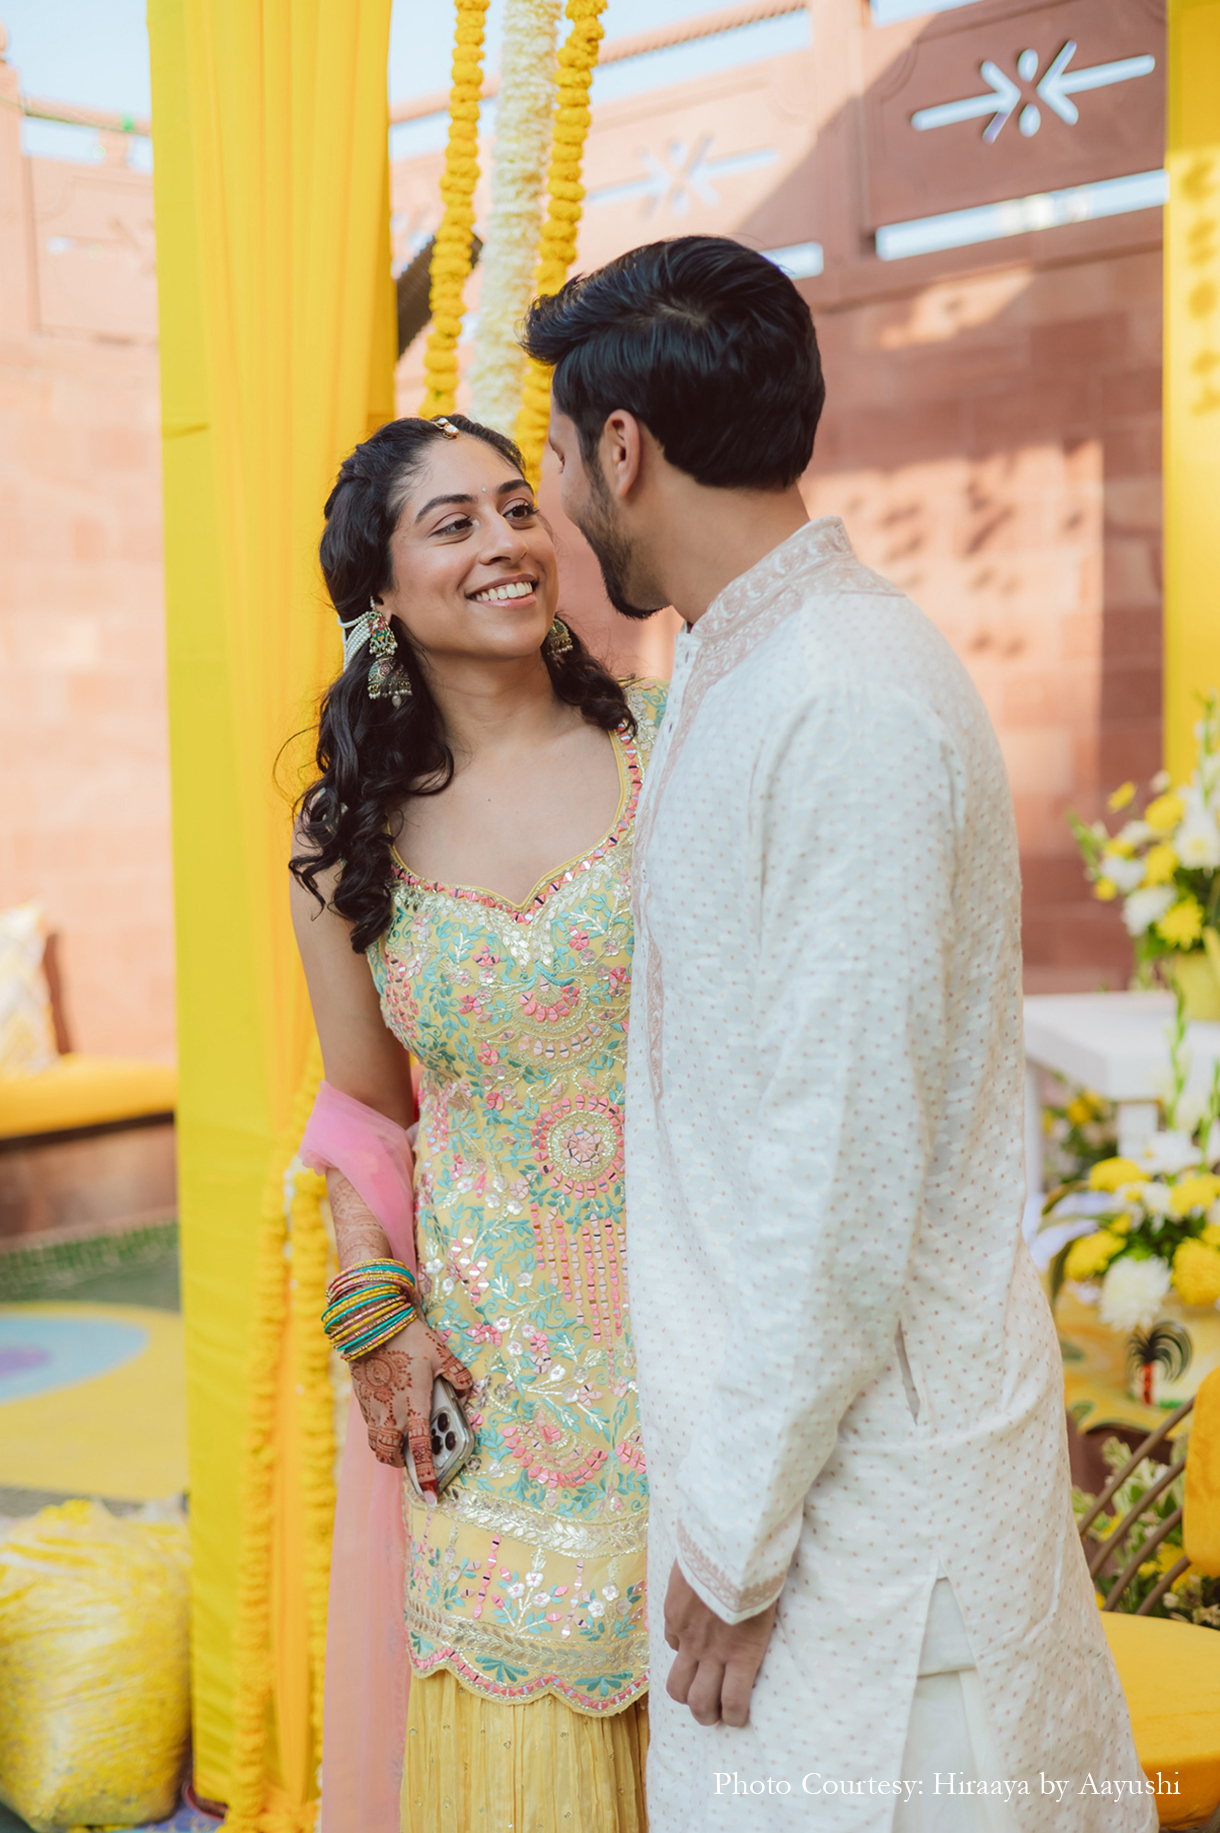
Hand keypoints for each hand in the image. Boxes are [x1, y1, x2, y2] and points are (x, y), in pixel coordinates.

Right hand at [350, 1316, 472, 1493]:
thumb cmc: (409, 1338)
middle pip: (390, 1454)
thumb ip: (458, 1375)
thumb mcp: (441, 1353)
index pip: (422, 1448)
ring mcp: (372, 1407)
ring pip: (376, 1444)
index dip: (427, 1473)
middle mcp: (390, 1411)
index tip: (431, 1495)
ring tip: (398, 1444)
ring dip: (387, 1450)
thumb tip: (467, 1390)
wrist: (371, 1322)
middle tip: (410, 1462)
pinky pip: (368, 1426)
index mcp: (414, 1403)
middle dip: (401, 1464)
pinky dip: (378, 1430)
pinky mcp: (360, 1399)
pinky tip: (387, 1417)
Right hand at [664, 1561, 777, 1727]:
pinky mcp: (672, 1616)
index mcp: (744, 1654)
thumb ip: (750, 1639)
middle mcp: (714, 1652)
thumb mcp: (766, 1613)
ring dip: (684, 1692)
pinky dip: (678, 1645)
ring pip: (677, 1685)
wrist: (729, 1542)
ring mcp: (689, 1636)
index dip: (734, 1717)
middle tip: (711, 1712)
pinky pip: (670, 1642)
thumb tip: (743, 1650)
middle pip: (700, 1704)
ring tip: (692, 1688)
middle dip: (706, 1715)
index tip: (736, 1716)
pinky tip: (687, 1636)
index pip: (734, 1704)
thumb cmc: (759, 1575)